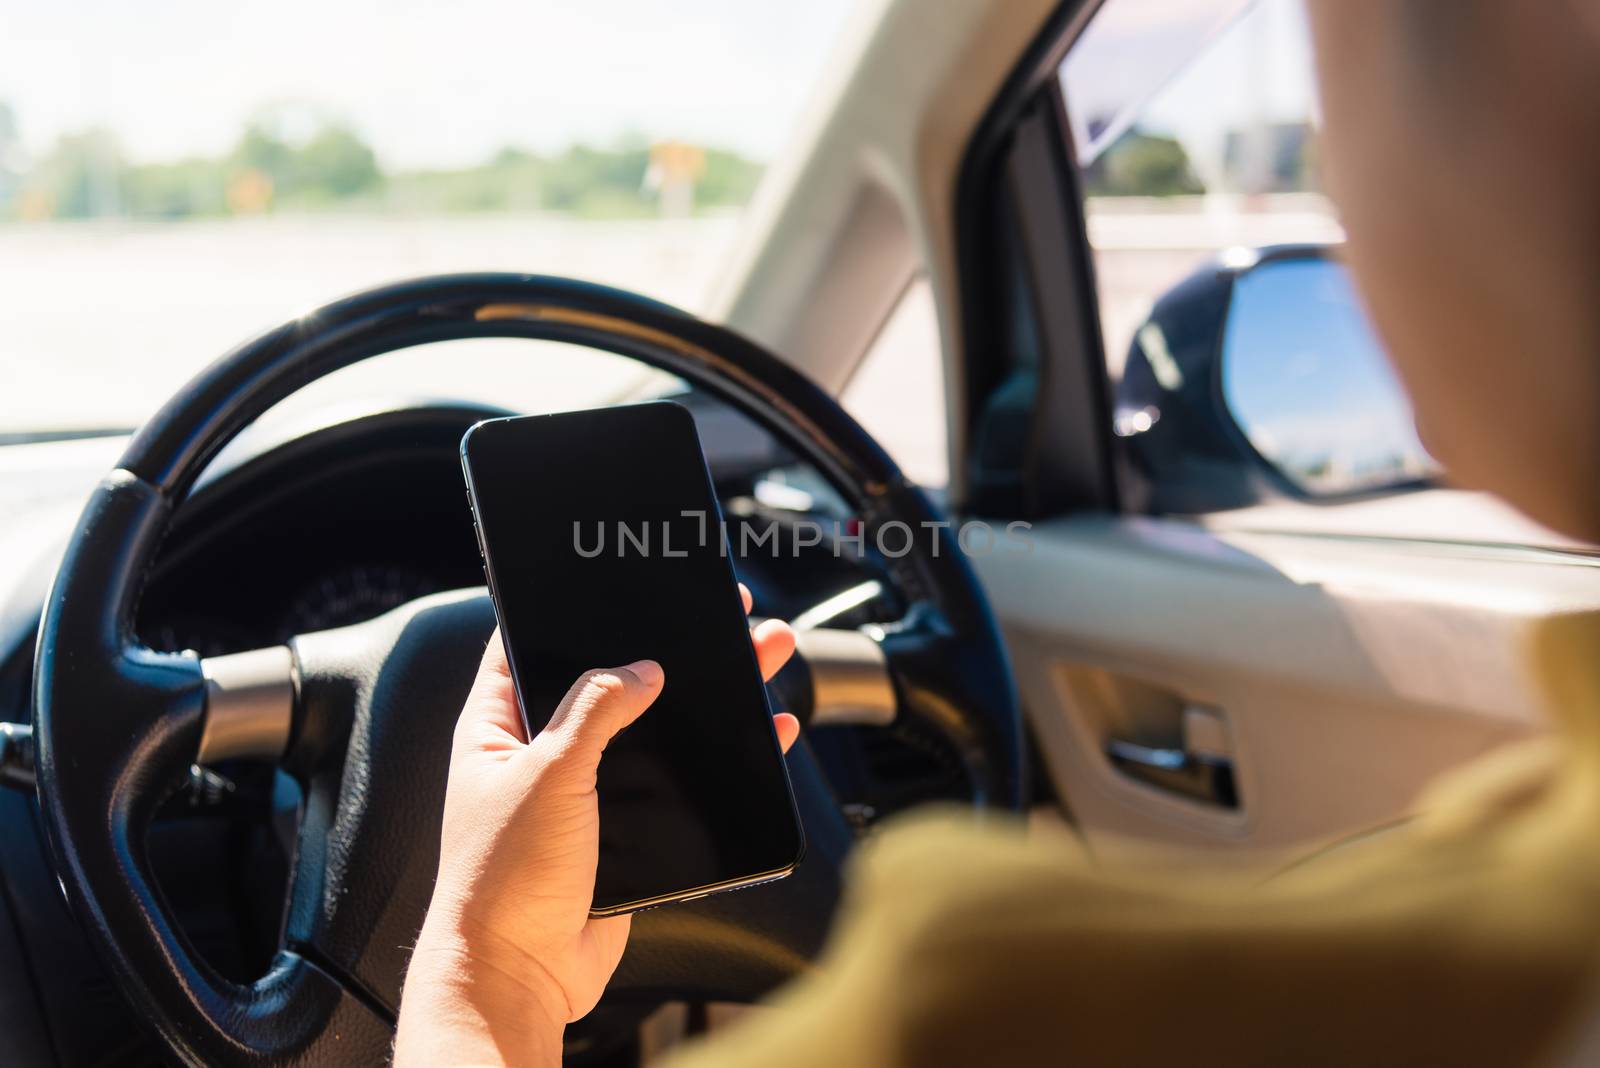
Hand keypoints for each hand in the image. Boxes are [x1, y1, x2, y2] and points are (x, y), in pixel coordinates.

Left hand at [395, 586, 798, 1066]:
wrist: (520, 976)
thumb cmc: (503, 879)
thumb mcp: (547, 774)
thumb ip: (595, 711)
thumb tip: (642, 668)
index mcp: (499, 727)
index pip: (529, 646)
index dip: (574, 610)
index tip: (623, 579)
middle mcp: (542, 753)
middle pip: (614, 681)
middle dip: (670, 647)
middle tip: (724, 617)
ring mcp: (586, 792)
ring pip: (656, 729)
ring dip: (708, 697)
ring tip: (762, 656)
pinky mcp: (625, 831)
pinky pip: (678, 782)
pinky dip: (722, 759)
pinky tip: (764, 734)